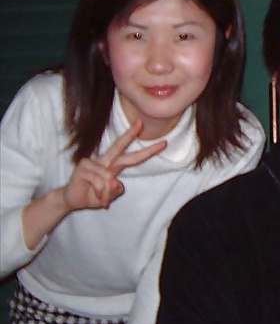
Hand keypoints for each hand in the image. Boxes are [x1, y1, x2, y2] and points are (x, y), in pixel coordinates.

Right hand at [20, 119, 166, 250]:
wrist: (72, 199)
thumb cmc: (92, 195)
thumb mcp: (109, 195)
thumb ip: (116, 190)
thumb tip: (116, 182)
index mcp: (113, 166)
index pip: (133, 157)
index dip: (148, 151)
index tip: (163, 143)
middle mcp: (104, 161)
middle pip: (119, 145)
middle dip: (130, 134)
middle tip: (141, 123)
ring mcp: (92, 163)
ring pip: (109, 177)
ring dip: (106, 193)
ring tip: (102, 199)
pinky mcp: (83, 168)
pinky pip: (99, 181)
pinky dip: (100, 192)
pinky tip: (94, 195)